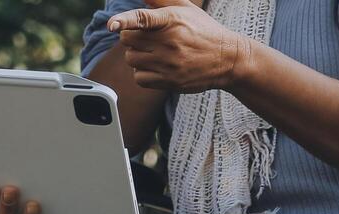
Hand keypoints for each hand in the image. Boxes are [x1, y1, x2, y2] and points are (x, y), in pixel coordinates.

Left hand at [108, 0, 253, 93]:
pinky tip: (155, 66)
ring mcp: (169, 63)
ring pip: (131, 59)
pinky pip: (139, 77)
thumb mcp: (185, 8)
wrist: (226, 59)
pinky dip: (142, 72)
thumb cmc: (203, 30)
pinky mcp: (169, 81)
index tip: (112, 24)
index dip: (124, 20)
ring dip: (136, 55)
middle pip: (127, 39)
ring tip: (153, 52)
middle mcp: (170, 41)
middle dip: (131, 36)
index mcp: (173, 19)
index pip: (143, 18)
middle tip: (144, 38)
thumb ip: (159, 0)